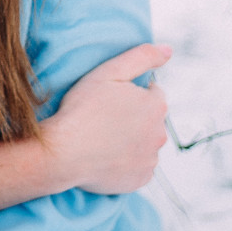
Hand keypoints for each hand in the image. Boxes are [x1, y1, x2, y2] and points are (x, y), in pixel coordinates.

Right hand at [43, 42, 170, 193]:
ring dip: (131, 139)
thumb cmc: (82, 109)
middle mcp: (160, 134)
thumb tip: (168, 49)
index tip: (109, 98)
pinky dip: (126, 161)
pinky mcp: (140, 180)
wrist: (63, 153)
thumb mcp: (109, 72)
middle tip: (104, 117)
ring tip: (103, 137)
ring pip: (144, 143)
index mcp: (156, 106)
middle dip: (133, 116)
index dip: (130, 93)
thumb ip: (142, 56)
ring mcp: (151, 160)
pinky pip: (138, 166)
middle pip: (150, 119)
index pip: (152, 93)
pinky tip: (106, 155)